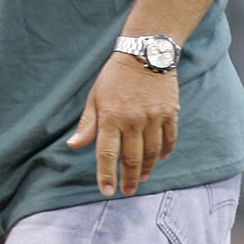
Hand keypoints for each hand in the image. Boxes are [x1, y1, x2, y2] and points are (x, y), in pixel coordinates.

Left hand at [67, 54, 179, 196]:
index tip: (106, 191)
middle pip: (131, 159)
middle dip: (128, 179)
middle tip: (126, 191)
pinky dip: (164, 152)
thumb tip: (74, 145)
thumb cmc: (115, 75)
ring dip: (145, 169)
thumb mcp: (96, 96)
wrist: (144, 51)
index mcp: (110, 116)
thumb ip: (87, 123)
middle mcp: (133, 120)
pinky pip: (169, 139)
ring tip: (140, 178)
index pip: (106, 153)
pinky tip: (159, 159)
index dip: (106, 175)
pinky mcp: (170, 112)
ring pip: (151, 153)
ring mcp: (153, 117)